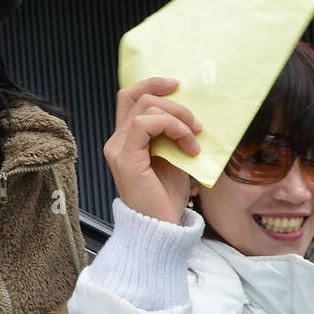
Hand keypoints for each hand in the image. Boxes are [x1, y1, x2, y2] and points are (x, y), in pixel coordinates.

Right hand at [103, 77, 202, 225]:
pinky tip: (187, 146)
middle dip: (174, 104)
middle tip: (197, 125)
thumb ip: (172, 136)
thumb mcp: (174, 159)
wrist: (161, 229)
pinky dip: (171, 127)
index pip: (129, 98)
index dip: (151, 84)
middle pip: (137, 97)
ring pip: (145, 108)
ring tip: (194, 139)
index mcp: (126, 140)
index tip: (178, 85)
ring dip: (177, 118)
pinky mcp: (125, 158)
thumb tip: (191, 114)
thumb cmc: (167, 199)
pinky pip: (144, 124)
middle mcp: (116, 141)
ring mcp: (117, 149)